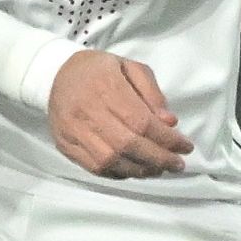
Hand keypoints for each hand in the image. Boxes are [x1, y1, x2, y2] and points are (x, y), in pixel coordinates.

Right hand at [48, 50, 190, 177]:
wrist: (54, 74)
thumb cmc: (98, 70)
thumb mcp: (130, 67)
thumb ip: (152, 93)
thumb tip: (169, 122)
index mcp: (107, 88)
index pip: (142, 122)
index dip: (167, 139)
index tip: (185, 146)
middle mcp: (89, 112)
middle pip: (128, 145)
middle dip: (158, 158)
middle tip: (177, 164)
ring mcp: (75, 132)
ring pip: (111, 161)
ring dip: (140, 169)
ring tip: (157, 168)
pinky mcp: (66, 145)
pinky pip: (95, 168)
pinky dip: (118, 173)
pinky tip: (134, 169)